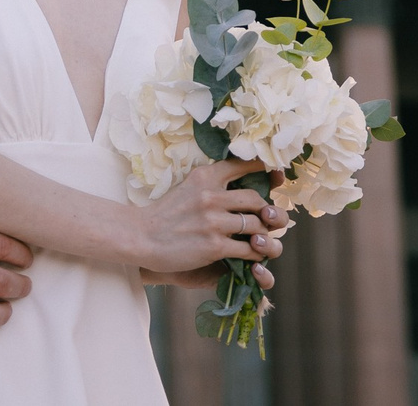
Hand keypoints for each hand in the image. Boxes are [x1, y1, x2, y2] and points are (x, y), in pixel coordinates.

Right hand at [127, 159, 285, 277]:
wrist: (141, 236)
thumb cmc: (165, 214)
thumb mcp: (188, 187)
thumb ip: (212, 183)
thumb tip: (243, 184)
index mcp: (205, 176)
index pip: (242, 164)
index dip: (264, 168)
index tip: (276, 174)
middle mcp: (211, 195)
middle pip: (257, 199)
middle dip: (269, 211)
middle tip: (269, 219)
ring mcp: (213, 221)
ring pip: (257, 224)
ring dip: (264, 234)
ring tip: (261, 239)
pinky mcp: (214, 245)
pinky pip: (249, 248)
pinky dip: (256, 253)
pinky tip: (252, 254)